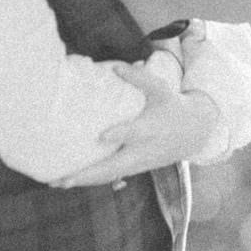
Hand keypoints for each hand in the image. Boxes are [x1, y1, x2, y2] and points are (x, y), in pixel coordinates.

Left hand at [51, 64, 219, 188]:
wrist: (195, 133)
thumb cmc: (172, 107)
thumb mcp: (161, 89)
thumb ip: (139, 78)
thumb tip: (115, 66)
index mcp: (149, 128)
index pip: (133, 132)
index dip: (120, 134)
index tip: (103, 136)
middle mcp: (142, 150)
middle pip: (115, 165)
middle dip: (89, 173)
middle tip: (64, 179)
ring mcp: (138, 163)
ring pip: (109, 176)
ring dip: (84, 181)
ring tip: (55, 183)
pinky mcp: (135, 169)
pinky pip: (111, 177)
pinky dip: (91, 181)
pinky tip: (67, 182)